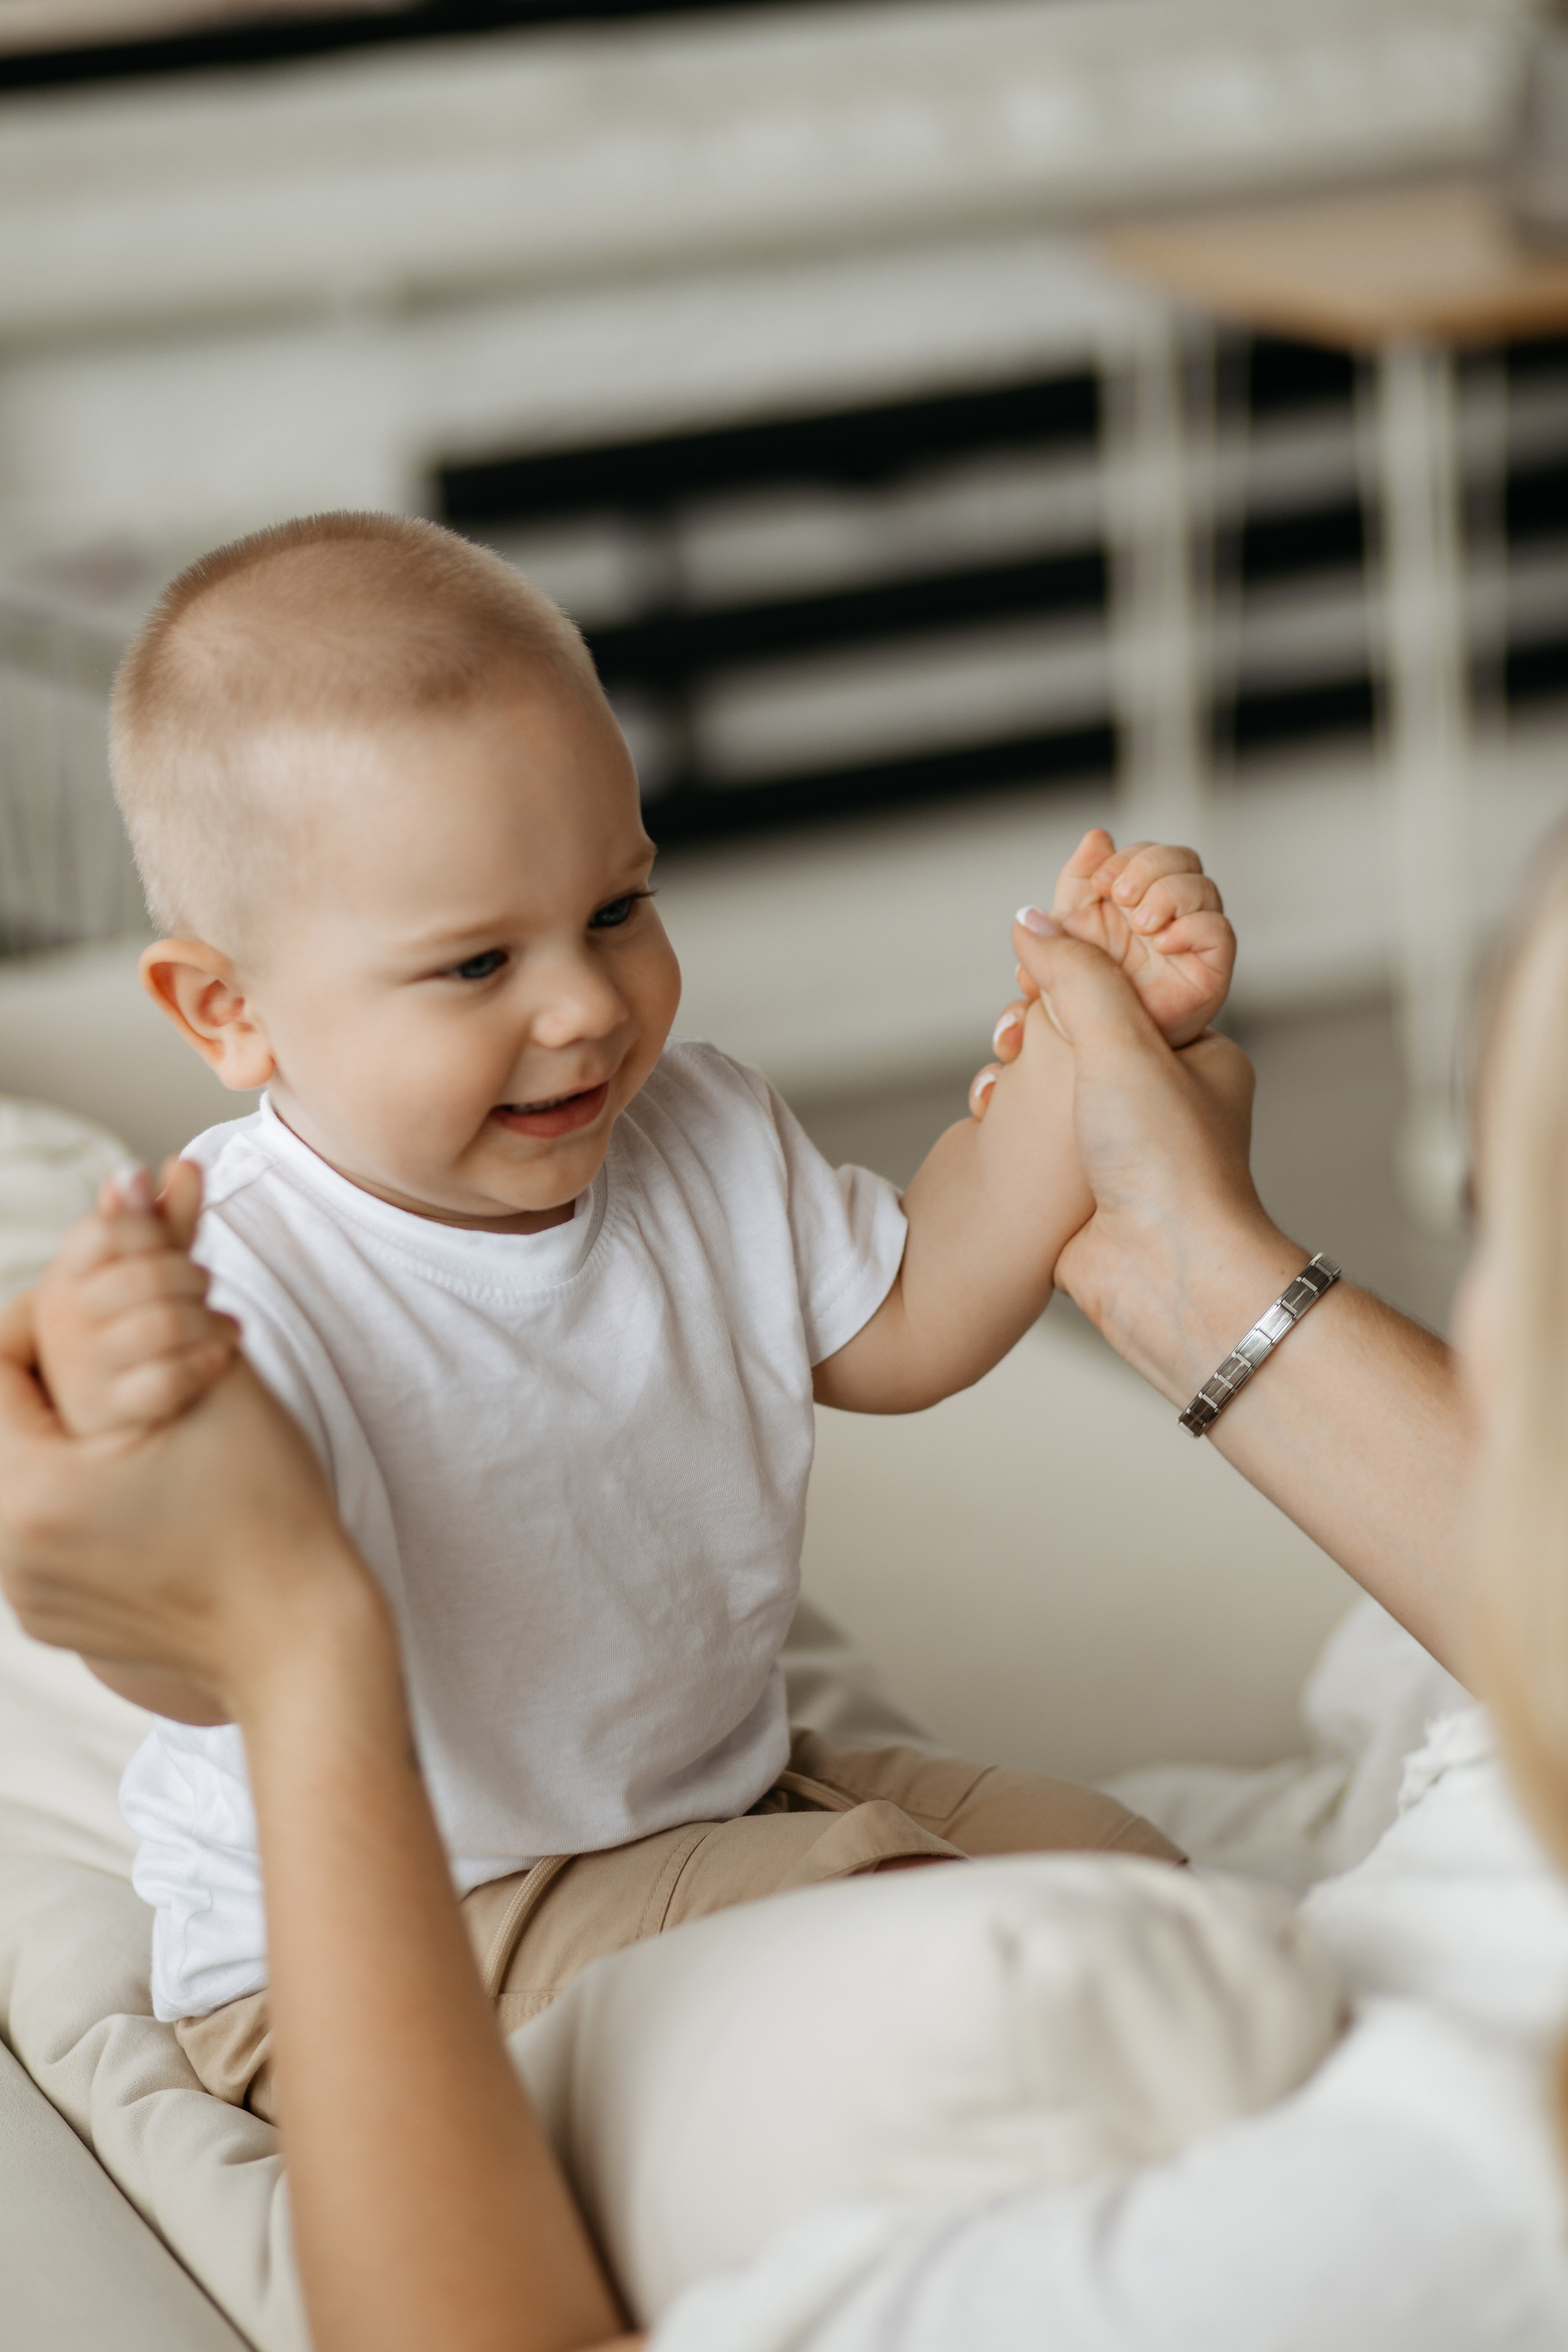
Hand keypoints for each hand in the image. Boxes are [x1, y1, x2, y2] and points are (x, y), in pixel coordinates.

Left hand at [0, 1286, 372, 1722]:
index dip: (62, 1308)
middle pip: (16, 1408)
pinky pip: (52, 1519)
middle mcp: (4, 1551)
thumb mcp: (212, 1372)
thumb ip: (154, 1268)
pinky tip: (161, 1471)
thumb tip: (132, 1178)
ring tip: (165, 1409)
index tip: (128, 1306)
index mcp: (21, 1491)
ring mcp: (28, 1593)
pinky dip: (97, 1479)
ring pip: (35, 1460)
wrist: (306, 1644)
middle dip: (83, 1363)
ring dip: (93, 1418)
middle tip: (156, 1353)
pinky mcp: (58, 1618)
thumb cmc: (268, 1512)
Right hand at [32, 1158, 239, 1437]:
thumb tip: (171, 1164)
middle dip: (193, 1278)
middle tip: (205, 1289)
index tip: (174, 1248)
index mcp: (65, 1277)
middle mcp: (63, 1321)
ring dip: (210, 1321)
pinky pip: (169, 1378)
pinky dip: (206, 1362)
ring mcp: (82, 1370)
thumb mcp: (147, 1269)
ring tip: (224, 1324)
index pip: (107, 1229)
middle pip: (148, 1274)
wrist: (128, 1409)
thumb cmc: (137, 1324)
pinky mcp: (112, 1413)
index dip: (155, 1233)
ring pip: (166, 1324)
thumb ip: (162, 1221)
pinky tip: (221, 1355)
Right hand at [976, 922, 1296, 1402]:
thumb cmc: (1171, 1169)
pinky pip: (1032, 1127)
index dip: (1080, 964)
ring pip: (1049, 1077)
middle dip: (1035, 1021)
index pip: (1133, 982)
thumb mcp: (1121, 1047)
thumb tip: (1033, 921)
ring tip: (1002, 1077)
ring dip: (1015, 1071)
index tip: (1036, 964)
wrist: (1165, 1281)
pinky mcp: (1084, 1180)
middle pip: (1081, 1025)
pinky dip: (1008, 1116)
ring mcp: (1123, 1140)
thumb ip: (1075, 977)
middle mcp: (1165, 1095)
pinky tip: (993, 1115)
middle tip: (1015, 1031)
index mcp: (1200, 1053)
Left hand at [1039, 826, 1234, 1048]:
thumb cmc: (1078, 997)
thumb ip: (1077, 882)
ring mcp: (1190, 942)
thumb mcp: (1064, 929)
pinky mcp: (1210, 972)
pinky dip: (1193, 927)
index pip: (1149, 852)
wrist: (1087, 1052)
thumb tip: (1096, 837)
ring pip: (1204, 887)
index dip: (1128, 856)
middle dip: (1150, 866)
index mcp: (1134, 901)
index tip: (1101, 882)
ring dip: (1169, 893)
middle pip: (1183, 859)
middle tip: (1122, 896)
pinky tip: (1164, 943)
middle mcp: (1167, 916)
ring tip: (1142, 924)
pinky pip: (1220, 932)